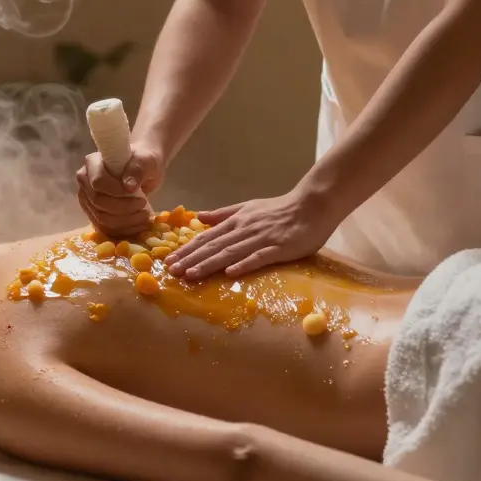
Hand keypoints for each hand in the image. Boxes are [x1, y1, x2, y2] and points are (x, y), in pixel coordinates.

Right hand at [76, 144, 164, 237]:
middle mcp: (85, 181)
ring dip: (124, 221)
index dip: (115, 191)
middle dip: (122, 207)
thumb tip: (128, 187)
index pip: (97, 181)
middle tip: (142, 204)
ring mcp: (87, 199)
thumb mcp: (145, 160)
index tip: (134, 192)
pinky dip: (123, 229)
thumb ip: (137, 170)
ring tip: (143, 215)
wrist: (144, 170)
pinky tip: (138, 224)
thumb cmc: (143, 161)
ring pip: (100, 217)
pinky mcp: (93, 214)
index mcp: (92, 163)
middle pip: (97, 201)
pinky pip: (105, 228)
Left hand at [165, 187, 336, 279]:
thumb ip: (223, 214)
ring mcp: (261, 239)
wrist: (312, 205)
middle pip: (213, 246)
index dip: (187, 250)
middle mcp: (244, 229)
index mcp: (236, 221)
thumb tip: (198, 217)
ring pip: (230, 253)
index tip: (168, 261)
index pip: (207, 237)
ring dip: (209, 264)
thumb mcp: (248, 208)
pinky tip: (230, 273)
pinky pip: (259, 257)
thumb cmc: (280, 209)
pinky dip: (244, 265)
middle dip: (190, 260)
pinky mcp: (279, 248)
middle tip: (171, 271)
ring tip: (190, 275)